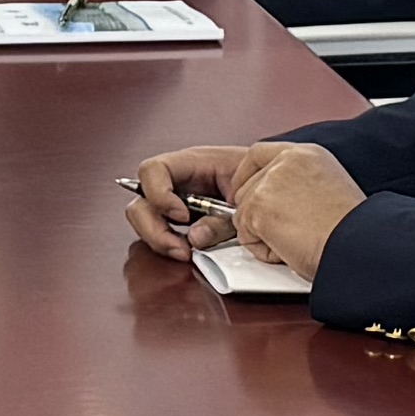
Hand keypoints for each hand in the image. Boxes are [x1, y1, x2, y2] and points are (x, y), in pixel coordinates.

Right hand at [124, 143, 273, 252]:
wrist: (275, 183)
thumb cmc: (261, 177)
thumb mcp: (245, 197)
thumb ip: (221, 220)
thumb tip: (194, 238)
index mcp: (191, 163)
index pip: (153, 170)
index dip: (159, 194)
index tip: (182, 216)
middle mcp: (176, 181)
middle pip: (140, 202)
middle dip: (153, 228)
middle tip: (179, 247)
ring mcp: (174, 200)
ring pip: (144, 219)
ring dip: (159, 239)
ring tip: (184, 252)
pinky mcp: (179, 218)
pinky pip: (159, 230)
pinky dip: (169, 243)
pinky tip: (187, 250)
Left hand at [230, 148, 364, 272]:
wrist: (358, 245)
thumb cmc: (353, 229)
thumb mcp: (329, 189)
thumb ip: (299, 185)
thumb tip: (278, 201)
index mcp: (307, 154)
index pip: (259, 154)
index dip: (246, 176)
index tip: (247, 195)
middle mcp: (286, 161)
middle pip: (245, 187)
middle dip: (256, 214)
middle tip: (286, 233)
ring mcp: (269, 182)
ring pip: (243, 214)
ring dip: (263, 235)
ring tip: (298, 240)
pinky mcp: (258, 207)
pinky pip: (246, 236)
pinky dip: (265, 250)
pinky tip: (291, 249)